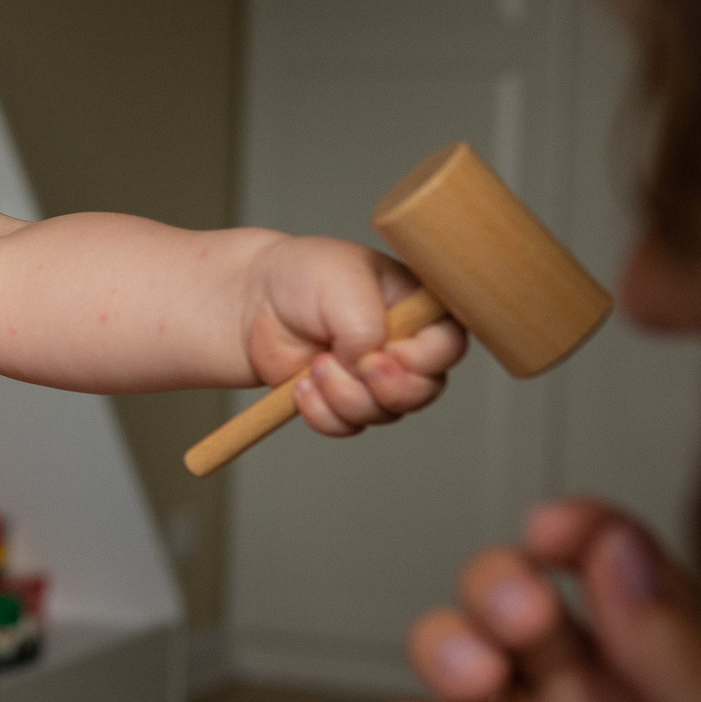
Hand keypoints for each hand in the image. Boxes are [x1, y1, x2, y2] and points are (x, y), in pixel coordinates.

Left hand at [245, 234, 464, 435]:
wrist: (251, 300)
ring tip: (315, 364)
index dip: (420, 360)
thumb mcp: (341, 281)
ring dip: (343, 395)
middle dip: (382, 387)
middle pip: (424, 391)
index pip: (449, 346)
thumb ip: (366, 325)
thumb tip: (367, 365)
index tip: (379, 353)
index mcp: (418, 308)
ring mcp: (376, 377)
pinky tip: (301, 385)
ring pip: (384, 413)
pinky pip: (348, 426)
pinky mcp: (344, 399)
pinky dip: (322, 412)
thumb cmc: (302, 275)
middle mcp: (405, 345)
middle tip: (346, 363)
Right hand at [377, 500, 700, 701]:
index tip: (557, 534)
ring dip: (447, 647)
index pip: (615, 569)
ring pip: (453, 659)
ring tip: (477, 684)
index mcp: (673, 682)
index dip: (580, 532)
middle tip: (518, 620)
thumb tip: (621, 550)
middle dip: (497, 586)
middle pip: (513, 599)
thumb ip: (683, 665)